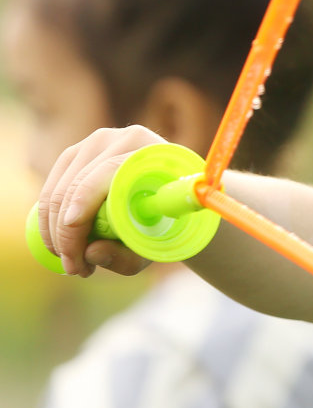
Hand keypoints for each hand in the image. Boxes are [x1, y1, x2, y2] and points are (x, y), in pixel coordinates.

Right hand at [37, 125, 166, 276]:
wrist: (170, 192)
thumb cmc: (165, 220)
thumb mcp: (155, 244)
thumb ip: (127, 254)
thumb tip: (91, 253)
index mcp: (151, 153)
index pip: (108, 173)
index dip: (84, 206)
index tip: (74, 245)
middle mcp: (122, 140)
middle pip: (77, 185)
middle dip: (66, 233)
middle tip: (74, 268)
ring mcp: (95, 142)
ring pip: (57, 189)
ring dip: (54, 230)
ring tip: (70, 260)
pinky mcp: (75, 153)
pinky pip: (50, 187)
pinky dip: (47, 218)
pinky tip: (57, 242)